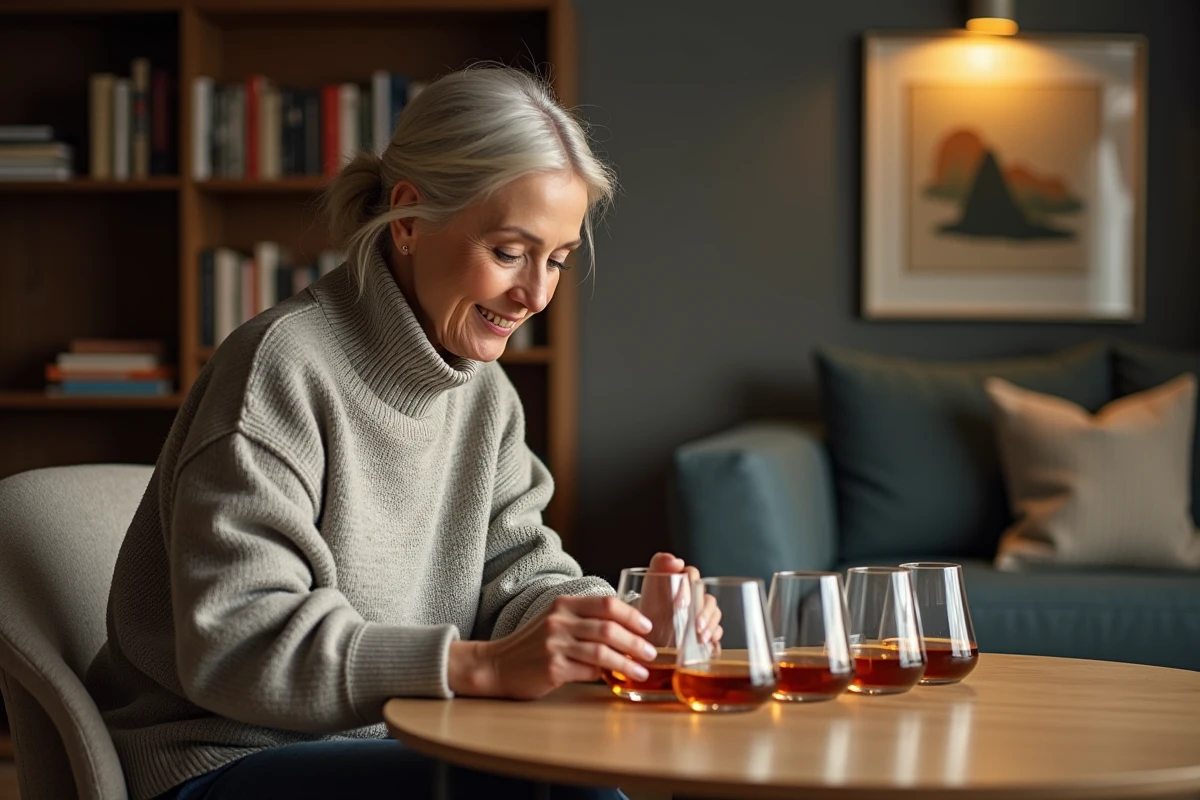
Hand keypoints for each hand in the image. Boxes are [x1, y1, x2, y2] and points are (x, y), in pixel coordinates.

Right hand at [449, 595, 656, 699]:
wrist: (495, 665)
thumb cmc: (531, 645)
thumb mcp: (555, 622)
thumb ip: (584, 621)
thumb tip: (625, 632)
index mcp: (563, 604)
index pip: (606, 603)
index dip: (631, 614)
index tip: (647, 626)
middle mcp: (559, 620)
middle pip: (609, 628)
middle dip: (636, 641)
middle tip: (651, 652)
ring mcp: (554, 644)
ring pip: (602, 651)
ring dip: (627, 662)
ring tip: (641, 670)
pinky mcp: (552, 668)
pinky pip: (587, 671)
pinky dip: (604, 675)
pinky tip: (615, 679)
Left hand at [638, 552, 722, 646]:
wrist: (647, 632)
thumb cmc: (650, 605)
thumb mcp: (651, 582)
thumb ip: (660, 563)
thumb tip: (675, 561)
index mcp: (684, 580)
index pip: (693, 575)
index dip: (689, 586)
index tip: (680, 603)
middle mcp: (696, 596)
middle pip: (709, 600)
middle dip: (705, 613)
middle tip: (695, 625)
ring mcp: (703, 614)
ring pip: (715, 616)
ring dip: (711, 626)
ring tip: (701, 638)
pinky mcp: (705, 630)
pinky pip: (717, 632)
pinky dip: (714, 638)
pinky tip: (708, 644)